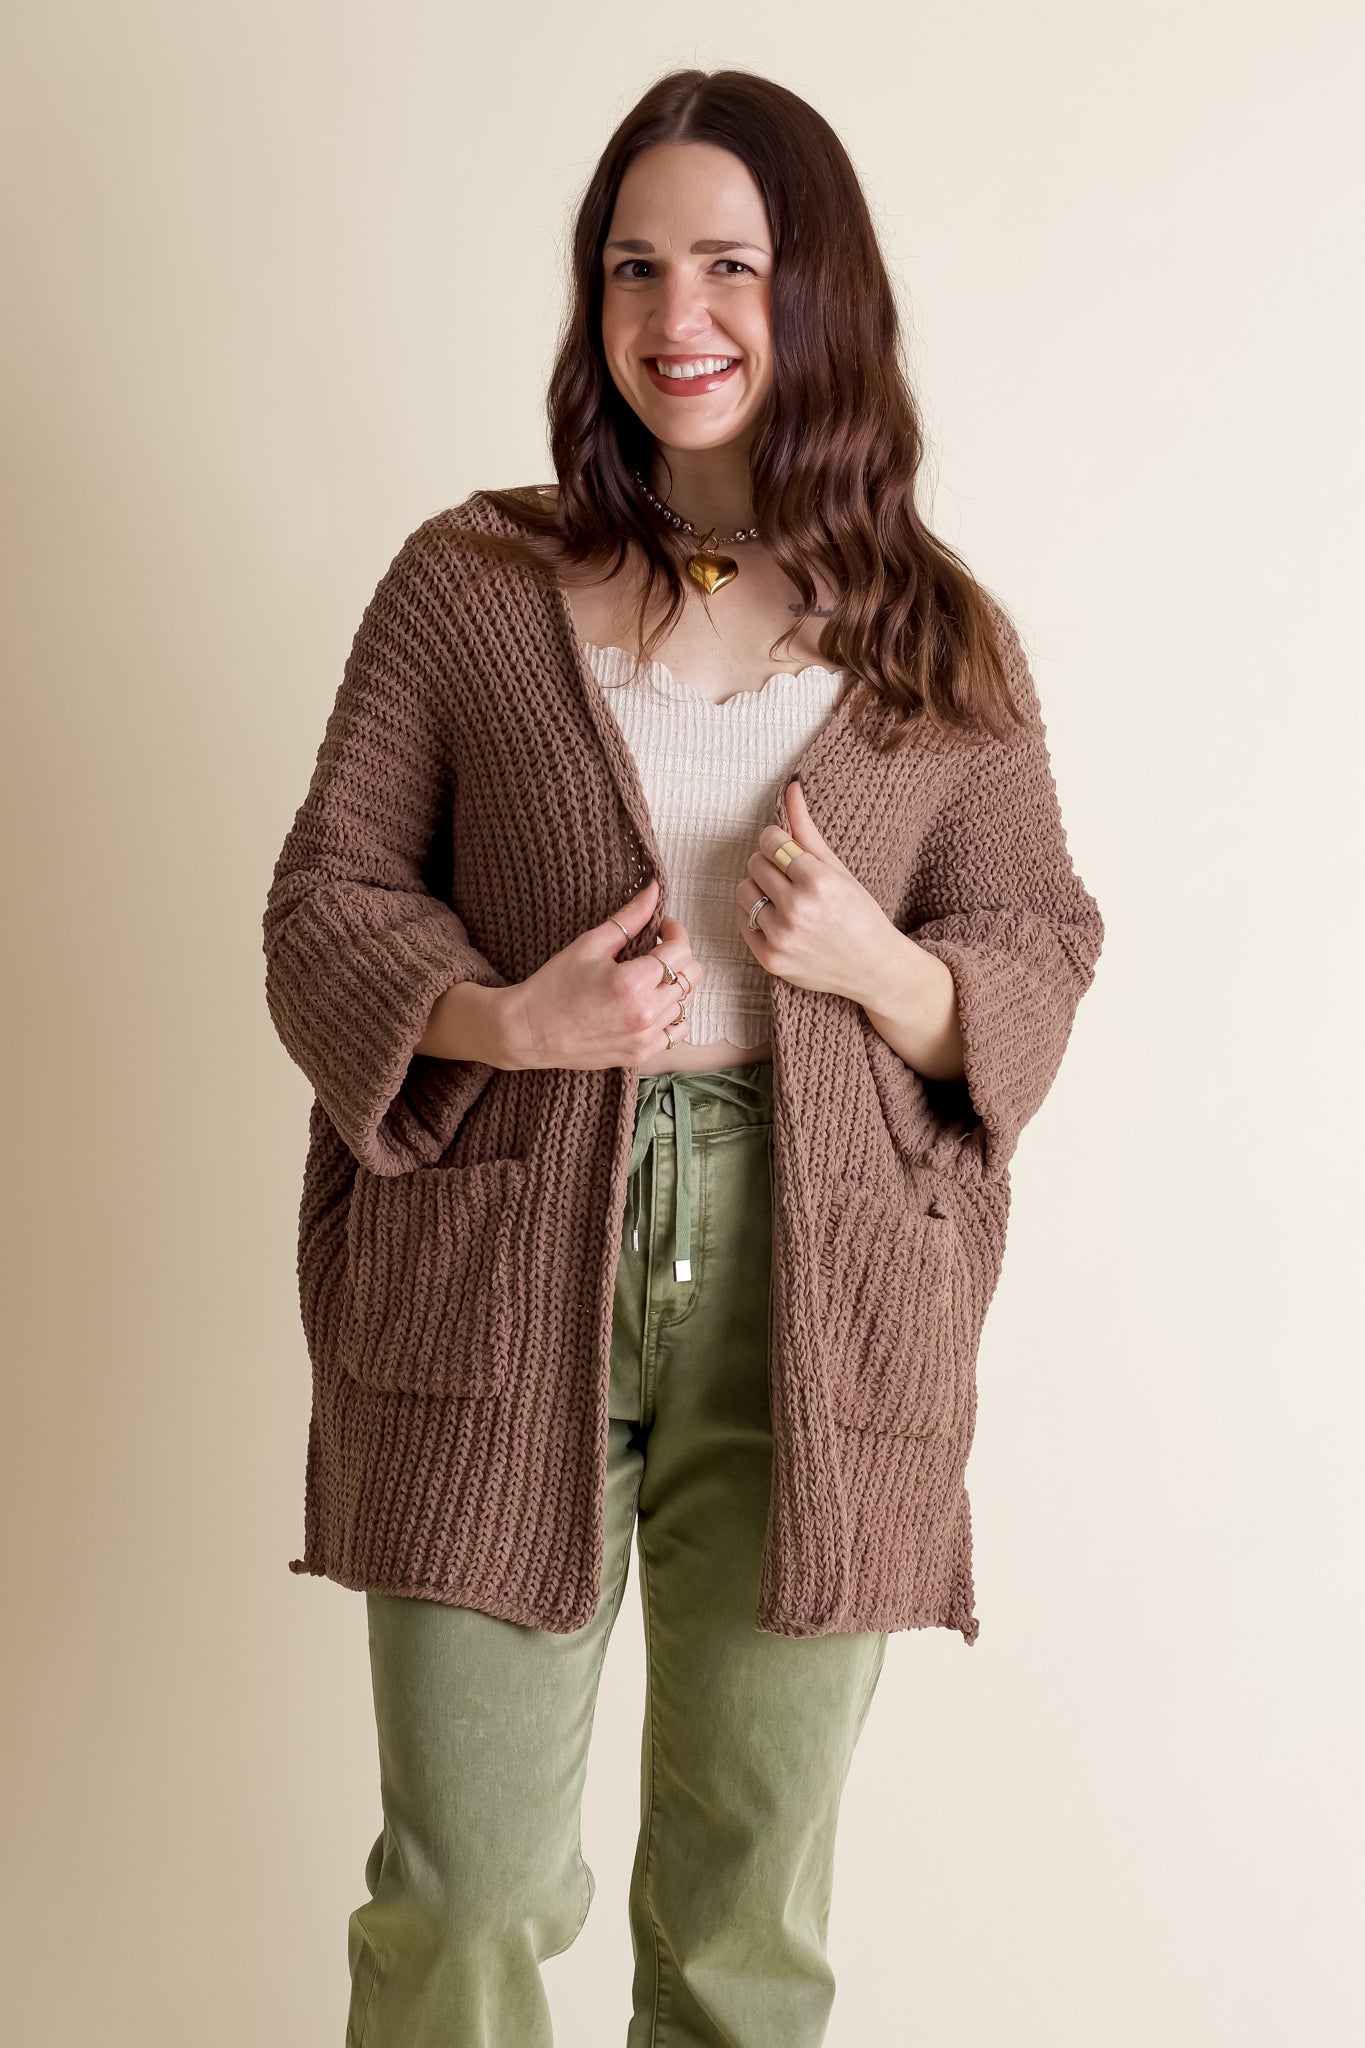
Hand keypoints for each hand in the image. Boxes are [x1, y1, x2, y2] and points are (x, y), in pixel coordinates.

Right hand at [503, 878, 702, 1070]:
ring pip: (686, 1003)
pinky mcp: (640, 1054)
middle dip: (678, 955)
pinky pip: (677, 1033)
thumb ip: (629, 918)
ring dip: (675, 984)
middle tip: (656, 949)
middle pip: (691, 976)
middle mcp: (645, 1013)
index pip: (680, 950)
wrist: (529, 1031)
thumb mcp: (590, 944)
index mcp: (633, 982)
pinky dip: (673, 1015)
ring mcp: (645, 1038)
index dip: (675, 931)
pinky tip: (654, 1004)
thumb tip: (654, 890)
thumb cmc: (554, 985)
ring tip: (651, 977)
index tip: (661, 927)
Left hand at [736, 778, 894, 1004]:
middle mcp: (797, 909)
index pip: (771, 841)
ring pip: (743, 891)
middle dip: (768, 865)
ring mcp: (781, 937)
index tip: (789, 852)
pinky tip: (779, 920)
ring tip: (783, 899)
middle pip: (754, 864)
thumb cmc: (859, 913)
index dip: (777, 843)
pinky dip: (756, 917)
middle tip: (790, 877)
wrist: (873, 968)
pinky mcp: (770, 958)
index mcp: (818, 881)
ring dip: (758, 890)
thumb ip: (807, 829)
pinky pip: (742, 921)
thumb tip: (791, 786)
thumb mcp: (837, 868)